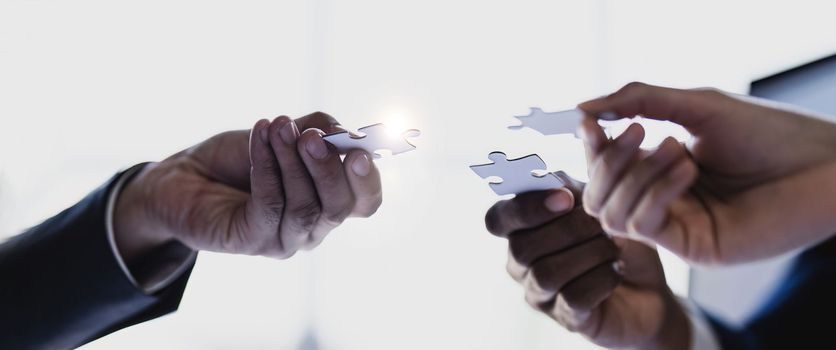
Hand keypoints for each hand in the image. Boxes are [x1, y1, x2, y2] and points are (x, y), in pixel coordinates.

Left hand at [113, 112, 382, 265]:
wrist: (186, 177)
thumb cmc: (240, 157)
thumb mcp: (285, 134)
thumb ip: (318, 129)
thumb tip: (342, 132)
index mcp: (330, 202)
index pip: (365, 201)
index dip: (367, 180)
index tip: (358, 150)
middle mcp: (314, 226)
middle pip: (339, 207)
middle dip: (327, 168)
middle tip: (310, 136)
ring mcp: (285, 239)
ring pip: (304, 206)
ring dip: (291, 162)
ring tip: (277, 127)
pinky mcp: (254, 241)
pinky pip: (269, 205)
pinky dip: (267, 167)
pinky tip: (259, 138)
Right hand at [484, 174, 688, 348]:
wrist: (649, 288)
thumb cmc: (617, 237)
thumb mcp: (607, 197)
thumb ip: (594, 164)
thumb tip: (586, 120)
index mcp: (521, 229)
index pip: (497, 218)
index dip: (526, 207)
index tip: (567, 196)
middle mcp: (520, 263)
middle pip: (521, 247)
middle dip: (567, 230)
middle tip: (603, 222)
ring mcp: (541, 294)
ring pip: (546, 273)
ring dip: (587, 254)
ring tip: (616, 246)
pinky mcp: (568, 319)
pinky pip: (574, 299)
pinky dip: (600, 280)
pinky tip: (618, 269)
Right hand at [578, 82, 835, 263]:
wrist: (822, 165)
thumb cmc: (769, 132)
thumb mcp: (696, 106)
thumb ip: (639, 100)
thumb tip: (583, 109)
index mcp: (660, 168)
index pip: (604, 165)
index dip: (592, 146)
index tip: (588, 122)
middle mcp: (663, 200)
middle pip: (598, 194)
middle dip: (609, 161)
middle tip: (639, 131)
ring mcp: (676, 226)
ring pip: (613, 213)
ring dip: (636, 175)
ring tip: (676, 148)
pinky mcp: (691, 247)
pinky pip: (644, 225)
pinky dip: (656, 192)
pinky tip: (688, 168)